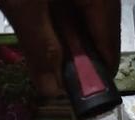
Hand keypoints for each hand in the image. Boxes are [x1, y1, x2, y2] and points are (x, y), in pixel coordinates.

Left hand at [0, 0, 120, 96]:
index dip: (98, 74)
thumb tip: (51, 90)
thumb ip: (40, 49)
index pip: (109, 45)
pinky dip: (56, 15)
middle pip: (97, 30)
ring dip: (65, 36)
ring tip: (45, 47)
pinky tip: (40, 20)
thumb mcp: (24, 6)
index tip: (84, 94)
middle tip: (58, 72)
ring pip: (83, 14)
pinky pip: (70, 3)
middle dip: (77, 55)